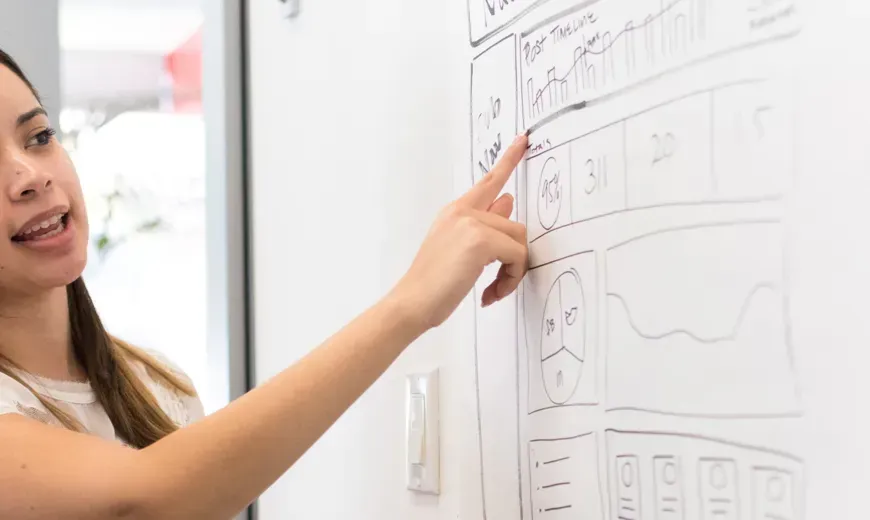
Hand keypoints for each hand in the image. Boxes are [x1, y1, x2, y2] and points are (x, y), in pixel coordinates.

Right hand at [391, 132, 529, 330]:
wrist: (411, 302)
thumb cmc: (432, 284)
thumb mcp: (459, 249)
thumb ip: (485, 225)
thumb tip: (508, 203)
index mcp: (455, 212)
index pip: (489, 181)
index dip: (509, 160)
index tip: (524, 140)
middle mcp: (462, 211)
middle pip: (515, 225)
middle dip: (514, 259)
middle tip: (500, 284)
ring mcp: (471, 222)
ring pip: (519, 241)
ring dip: (513, 272)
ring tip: (493, 290)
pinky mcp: (480, 240)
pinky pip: (517, 256)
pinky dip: (511, 279)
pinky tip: (490, 293)